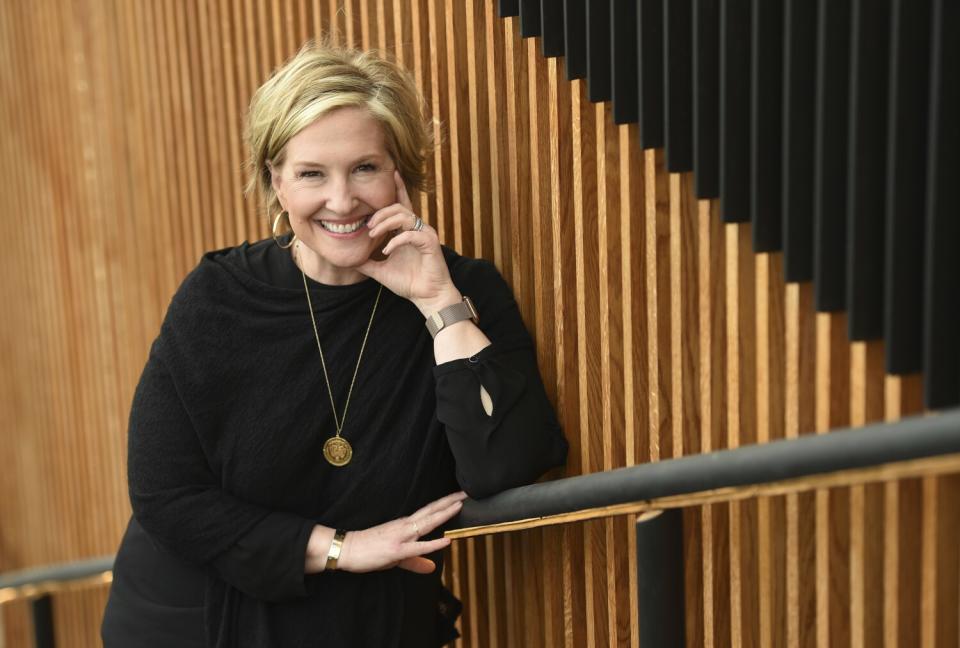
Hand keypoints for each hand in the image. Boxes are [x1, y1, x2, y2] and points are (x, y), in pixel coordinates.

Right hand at [338, 491, 466, 573]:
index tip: (459, 496)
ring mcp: (401, 536)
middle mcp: (405, 526)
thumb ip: (416, 562)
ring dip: (444, 513)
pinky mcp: (396, 550)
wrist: (346, 549)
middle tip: (466, 492)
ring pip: (427, 522)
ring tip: (459, 504)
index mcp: (405, 525)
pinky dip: (433, 544)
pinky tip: (447, 541)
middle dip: (449, 501)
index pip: (429, 511)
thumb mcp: (396, 557)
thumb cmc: (369, 551)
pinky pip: (418, 547)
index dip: (445, 504)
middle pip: (431, 511)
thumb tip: (432, 568)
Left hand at [358, 171, 461, 315]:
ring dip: (386, 222)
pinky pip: (411, 233)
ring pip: (405, 215)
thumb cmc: (409, 283)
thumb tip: (349, 259)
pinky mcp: (430, 243)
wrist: (427, 297)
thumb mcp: (381, 270)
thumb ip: (367, 262)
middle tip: (367, 224)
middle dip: (380, 212)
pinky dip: (397, 240)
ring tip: (373, 233)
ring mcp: (425, 234)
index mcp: (407, 231)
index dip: (397, 188)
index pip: (401, 205)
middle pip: (398, 207)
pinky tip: (387, 250)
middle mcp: (417, 229)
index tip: (391, 173)